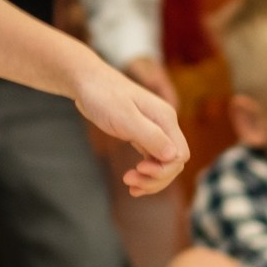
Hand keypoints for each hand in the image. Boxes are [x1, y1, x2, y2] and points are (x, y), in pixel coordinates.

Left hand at [72, 55, 187, 194]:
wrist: (86, 81)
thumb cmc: (103, 95)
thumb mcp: (125, 117)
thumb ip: (150, 136)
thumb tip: (174, 157)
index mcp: (165, 118)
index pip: (180, 154)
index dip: (163, 169)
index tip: (139, 169)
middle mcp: (164, 124)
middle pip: (174, 162)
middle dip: (156, 178)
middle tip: (129, 181)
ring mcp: (154, 129)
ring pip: (163, 163)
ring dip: (150, 179)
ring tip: (129, 184)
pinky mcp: (142, 133)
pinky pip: (151, 159)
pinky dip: (144, 173)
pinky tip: (131, 181)